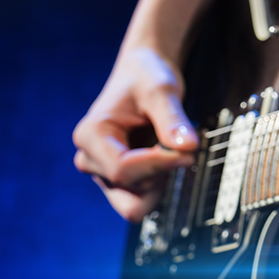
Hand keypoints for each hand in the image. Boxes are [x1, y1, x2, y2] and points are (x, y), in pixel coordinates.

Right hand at [73, 48, 198, 221]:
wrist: (142, 75)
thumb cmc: (147, 77)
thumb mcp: (162, 91)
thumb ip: (173, 120)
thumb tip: (188, 148)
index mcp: (90, 135)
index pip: (123, 170)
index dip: (160, 164)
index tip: (188, 150)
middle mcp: (90, 158)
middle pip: (130, 189)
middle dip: (160, 173)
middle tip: (176, 145)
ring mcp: (102, 172)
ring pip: (136, 203)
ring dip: (161, 180)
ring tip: (166, 147)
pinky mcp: (117, 181)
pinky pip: (142, 199)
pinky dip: (160, 182)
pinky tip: (163, 156)